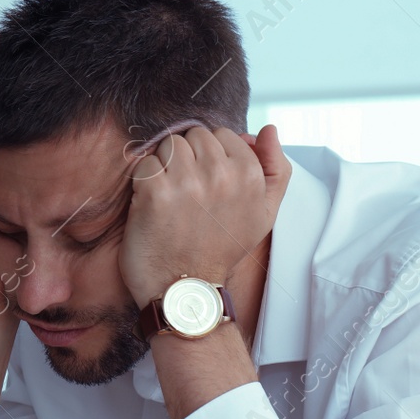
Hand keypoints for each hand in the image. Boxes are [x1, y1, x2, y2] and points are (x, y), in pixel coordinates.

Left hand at [120, 124, 291, 304]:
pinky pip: (145, 164)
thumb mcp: (264, 213)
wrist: (186, 289)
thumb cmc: (223, 249)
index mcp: (250, 174)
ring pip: (169, 145)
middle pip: (194, 136)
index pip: (223, 134)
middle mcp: (221, 173)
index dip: (211, 158)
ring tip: (171, 199)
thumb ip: (276, 169)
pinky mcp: (155, 192)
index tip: (208, 185)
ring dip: (165, 167)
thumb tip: (268, 129)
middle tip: (188, 194)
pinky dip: (144, 182)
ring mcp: (187, 181)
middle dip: (188, 159)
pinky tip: (153, 206)